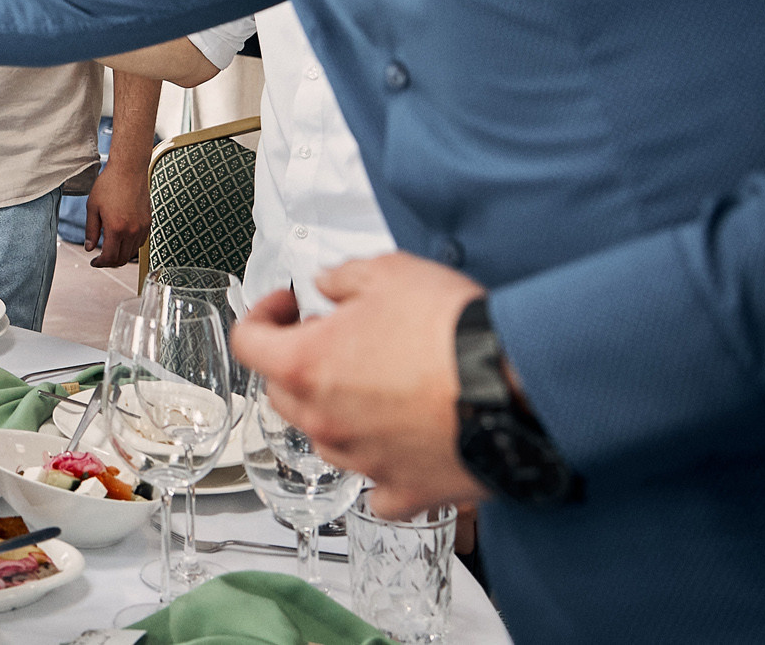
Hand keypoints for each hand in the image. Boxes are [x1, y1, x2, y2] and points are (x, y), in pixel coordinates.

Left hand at [85, 157, 149, 266]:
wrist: (128, 170)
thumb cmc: (109, 185)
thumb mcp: (93, 207)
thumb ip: (91, 230)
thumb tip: (89, 248)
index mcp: (116, 228)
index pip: (110, 258)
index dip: (100, 263)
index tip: (94, 262)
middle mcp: (132, 231)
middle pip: (122, 259)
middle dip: (110, 262)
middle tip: (100, 259)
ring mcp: (142, 227)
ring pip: (132, 252)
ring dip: (120, 254)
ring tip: (110, 249)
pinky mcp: (148, 222)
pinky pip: (140, 242)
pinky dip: (130, 246)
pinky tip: (121, 239)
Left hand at [229, 252, 493, 518]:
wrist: (517, 384)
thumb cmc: (453, 330)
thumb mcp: (389, 273)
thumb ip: (342, 279)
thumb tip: (327, 286)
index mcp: (307, 365)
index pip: (248, 342)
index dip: (263, 314)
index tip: (289, 305)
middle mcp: (326, 421)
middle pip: (283, 394)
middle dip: (299, 362)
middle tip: (337, 341)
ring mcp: (364, 462)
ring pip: (327, 439)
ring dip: (338, 413)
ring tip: (377, 387)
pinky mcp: (407, 491)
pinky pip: (379, 489)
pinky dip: (383, 469)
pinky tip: (400, 444)